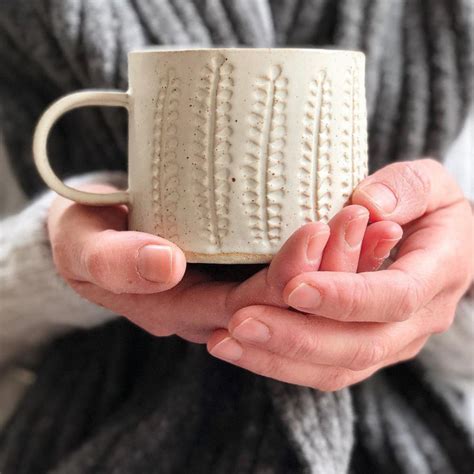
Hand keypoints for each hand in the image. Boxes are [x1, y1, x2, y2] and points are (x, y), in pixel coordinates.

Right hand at [48, 184, 399, 343]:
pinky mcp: (237, 262)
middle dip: (327, 268)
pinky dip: (329, 248)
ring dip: (340, 261)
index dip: (284, 277)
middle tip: (363, 221)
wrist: (91, 227)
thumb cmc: (83, 234)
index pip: (245, 308)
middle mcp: (213, 308)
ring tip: (379, 224)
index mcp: (178, 311)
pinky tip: (361, 221)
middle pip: (283, 301)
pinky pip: (291, 264)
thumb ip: (113, 262)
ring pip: (295, 288)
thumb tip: (166, 265)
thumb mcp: (81, 247)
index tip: (316, 230)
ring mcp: (228, 286)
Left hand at [207, 159, 472, 390]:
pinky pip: (324, 370)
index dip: (344, 296)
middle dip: (296, 337)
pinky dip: (278, 363)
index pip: (393, 297)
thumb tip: (370, 206)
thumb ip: (406, 189)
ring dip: (276, 359)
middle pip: (358, 346)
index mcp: (438, 275)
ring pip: (336, 369)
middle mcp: (417, 322)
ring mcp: (391, 343)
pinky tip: (238, 348)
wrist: (436, 245)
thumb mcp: (430, 183)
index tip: (294, 287)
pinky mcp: (364, 350)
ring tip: (224, 342)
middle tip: (239, 322)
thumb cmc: (425, 207)